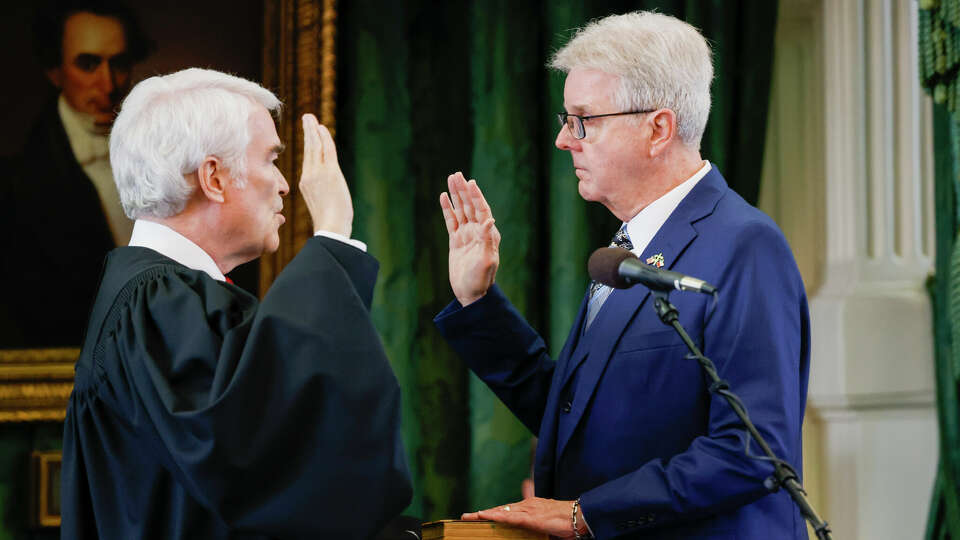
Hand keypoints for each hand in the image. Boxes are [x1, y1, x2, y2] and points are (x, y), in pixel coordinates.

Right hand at [300, 113, 352, 236]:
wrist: (330, 228)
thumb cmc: (329, 222)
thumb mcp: (321, 204)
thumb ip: (321, 192)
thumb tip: (327, 190)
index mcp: (305, 183)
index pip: (308, 158)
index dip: (309, 144)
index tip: (310, 132)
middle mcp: (308, 176)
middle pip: (308, 149)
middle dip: (308, 131)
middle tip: (307, 117)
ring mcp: (318, 173)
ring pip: (315, 146)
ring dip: (314, 130)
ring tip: (311, 118)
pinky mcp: (330, 173)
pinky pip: (327, 150)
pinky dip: (324, 138)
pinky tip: (322, 128)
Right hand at [440, 172, 499, 305]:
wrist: (470, 293)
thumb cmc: (481, 279)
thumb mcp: (486, 260)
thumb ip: (487, 239)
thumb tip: (489, 219)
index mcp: (487, 234)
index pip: (482, 210)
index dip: (476, 196)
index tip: (470, 182)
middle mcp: (477, 232)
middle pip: (470, 206)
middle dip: (463, 190)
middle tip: (457, 174)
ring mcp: (466, 235)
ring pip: (460, 210)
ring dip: (455, 195)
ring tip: (451, 179)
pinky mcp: (456, 241)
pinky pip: (451, 221)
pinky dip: (447, 209)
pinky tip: (443, 197)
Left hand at [461, 497, 580, 539]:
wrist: (582, 516)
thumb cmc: (568, 522)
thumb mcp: (548, 525)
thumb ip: (536, 528)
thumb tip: (530, 534)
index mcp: (531, 507)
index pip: (507, 510)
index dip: (493, 513)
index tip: (479, 517)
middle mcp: (527, 505)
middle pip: (500, 509)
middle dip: (483, 513)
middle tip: (466, 517)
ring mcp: (529, 510)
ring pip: (501, 511)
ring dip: (484, 514)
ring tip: (468, 517)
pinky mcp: (532, 518)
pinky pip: (509, 517)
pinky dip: (495, 516)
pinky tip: (484, 516)